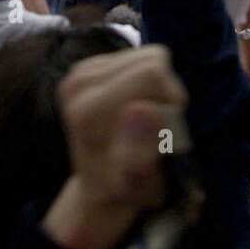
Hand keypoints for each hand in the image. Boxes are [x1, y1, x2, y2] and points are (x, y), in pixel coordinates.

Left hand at [41, 46, 187, 248]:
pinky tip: (138, 107)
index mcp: (87, 111)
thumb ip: (142, 155)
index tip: (164, 134)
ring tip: (149, 119)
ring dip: (159, 87)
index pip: (152, 73)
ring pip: (149, 56)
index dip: (172, 101)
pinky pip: (140, 57)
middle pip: (152, 61)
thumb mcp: (142, 187)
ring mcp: (80, 72)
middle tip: (159, 127)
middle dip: (167, 93)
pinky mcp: (90, 66)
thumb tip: (142, 109)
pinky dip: (148, 81)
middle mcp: (77, 85)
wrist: (101, 188)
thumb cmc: (128, 191)